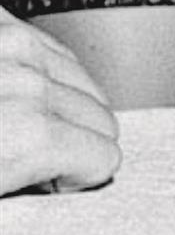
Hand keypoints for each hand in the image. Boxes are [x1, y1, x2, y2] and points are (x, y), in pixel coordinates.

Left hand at [0, 6, 119, 193]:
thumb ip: (35, 192)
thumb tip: (63, 188)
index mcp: (29, 136)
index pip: (105, 156)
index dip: (71, 178)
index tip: (38, 184)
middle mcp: (27, 81)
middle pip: (101, 116)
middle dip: (69, 142)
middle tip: (20, 159)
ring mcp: (9, 42)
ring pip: (80, 76)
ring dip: (55, 103)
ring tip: (8, 125)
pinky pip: (48, 45)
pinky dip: (35, 70)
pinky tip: (5, 90)